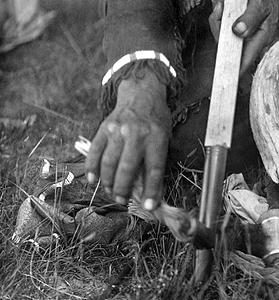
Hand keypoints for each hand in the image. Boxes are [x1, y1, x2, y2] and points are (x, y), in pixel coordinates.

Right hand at [84, 70, 170, 208]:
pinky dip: (92, 168)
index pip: (154, 169)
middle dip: (123, 190)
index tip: (150, 206)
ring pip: (109, 163)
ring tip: (111, 192)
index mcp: (156, 137)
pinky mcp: (104, 128)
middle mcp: (136, 134)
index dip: (152, 190)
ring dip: (108, 182)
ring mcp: (118, 130)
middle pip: (127, 168)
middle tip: (122, 201)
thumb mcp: (164, 138)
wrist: (142, 93)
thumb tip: (150, 193)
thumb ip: (156, 162)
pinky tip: (93, 179)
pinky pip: (95, 152)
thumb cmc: (155, 121)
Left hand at [210, 0, 278, 73]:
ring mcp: (241, 36)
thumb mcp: (262, 5)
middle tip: (221, 4)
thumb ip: (250, 18)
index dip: (230, 68)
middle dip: (217, 23)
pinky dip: (219, 12)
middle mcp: (248, 42)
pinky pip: (221, 24)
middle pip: (224, 43)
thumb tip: (237, 30)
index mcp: (258, 40)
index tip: (220, 70)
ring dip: (218, 15)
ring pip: (220, 32)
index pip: (242, 61)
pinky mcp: (236, 29)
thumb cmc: (272, 2)